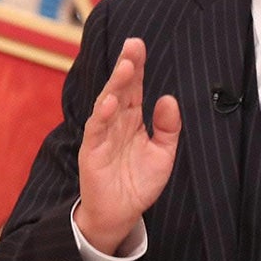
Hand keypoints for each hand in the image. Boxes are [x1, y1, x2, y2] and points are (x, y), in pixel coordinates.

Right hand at [77, 38, 180, 252]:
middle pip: (120, 89)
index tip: (139, 45)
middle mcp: (115, 122)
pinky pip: (96, 130)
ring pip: (107, 104)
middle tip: (133, 44)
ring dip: (115, 85)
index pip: (134, 87)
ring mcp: (102, 135)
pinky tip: (110, 102)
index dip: (137, 66)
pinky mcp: (92, 152)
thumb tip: (169, 99)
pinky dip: (102, 116)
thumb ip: (168, 128)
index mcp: (132, 119)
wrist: (120, 215)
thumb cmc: (138, 184)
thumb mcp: (163, 155)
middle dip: (126, 66)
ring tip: (126, 67)